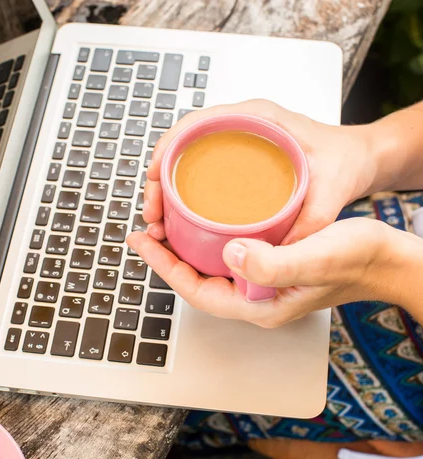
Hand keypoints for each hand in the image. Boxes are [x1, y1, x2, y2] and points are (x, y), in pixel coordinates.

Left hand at [127, 218, 396, 327]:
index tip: (143, 241)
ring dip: (184, 250)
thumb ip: (273, 263)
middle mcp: (256, 300)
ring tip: (165, 226)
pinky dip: (208, 243)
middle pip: (196, 282)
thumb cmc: (359, 259)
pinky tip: (203, 225)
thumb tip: (229, 255)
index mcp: (259, 304)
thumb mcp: (315, 257)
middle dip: (167, 258)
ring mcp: (263, 287)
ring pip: (210, 271)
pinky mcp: (271, 271)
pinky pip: (227, 260)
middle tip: (146, 231)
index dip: (164, 267)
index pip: (196, 291)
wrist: (388, 258)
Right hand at [143, 99, 374, 243]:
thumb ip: (309, 224)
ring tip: (159, 220)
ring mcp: (238, 139)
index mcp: (257, 118)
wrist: (361, 158)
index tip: (152, 179)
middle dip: (157, 178)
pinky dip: (182, 189)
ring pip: (186, 158)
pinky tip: (178, 214)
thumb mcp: (331, 192)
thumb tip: (275, 255)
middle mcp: (242, 124)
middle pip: (182, 144)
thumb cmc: (346, 161)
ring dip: (165, 186)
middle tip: (152, 214)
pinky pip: (200, 168)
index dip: (165, 150)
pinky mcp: (239, 157)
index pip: (194, 123)